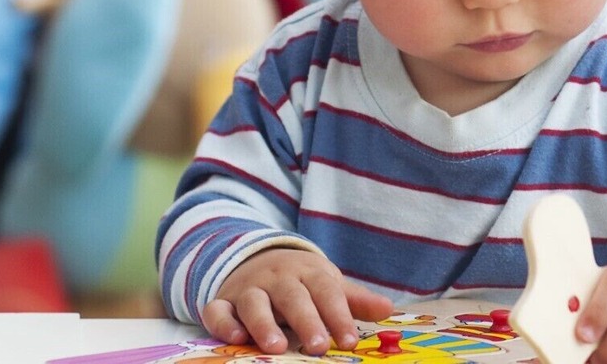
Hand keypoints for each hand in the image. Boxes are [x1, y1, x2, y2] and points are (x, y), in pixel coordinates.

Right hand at [201, 248, 392, 355]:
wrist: (258, 258)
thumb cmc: (301, 282)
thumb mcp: (328, 284)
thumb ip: (355, 300)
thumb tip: (388, 310)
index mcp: (309, 273)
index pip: (327, 293)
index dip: (339, 316)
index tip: (349, 341)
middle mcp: (278, 278)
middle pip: (293, 297)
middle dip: (306, 321)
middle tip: (318, 346)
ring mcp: (249, 288)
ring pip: (255, 303)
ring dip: (264, 324)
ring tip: (277, 347)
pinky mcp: (223, 301)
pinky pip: (218, 310)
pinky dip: (223, 323)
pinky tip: (236, 339)